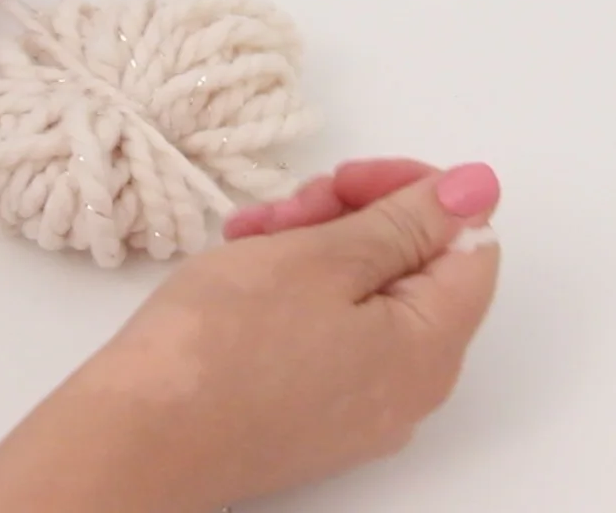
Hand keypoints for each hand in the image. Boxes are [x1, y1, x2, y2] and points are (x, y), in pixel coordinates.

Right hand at [0, 158, 501, 511]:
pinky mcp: (311, 419)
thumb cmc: (221, 345)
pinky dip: (295, 293)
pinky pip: (329, 337)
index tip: (344, 178)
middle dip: (353, 219)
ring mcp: (360, 411)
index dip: (412, 194)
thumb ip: (406, 221)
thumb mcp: (320, 256)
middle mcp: (410, 389)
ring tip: (250, 236)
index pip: (468, 243)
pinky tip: (242, 273)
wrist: (138, 438)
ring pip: (364, 299)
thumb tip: (478, 190)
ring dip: (315, 249)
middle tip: (288, 208)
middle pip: (414, 271)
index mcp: (430, 347)